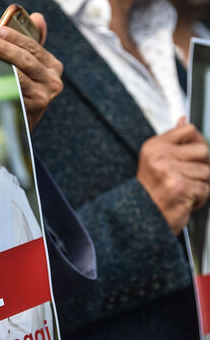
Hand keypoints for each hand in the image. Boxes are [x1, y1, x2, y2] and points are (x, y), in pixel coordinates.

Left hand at [0, 12, 62, 129]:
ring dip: (0, 63)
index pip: (34, 47)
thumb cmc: (25, 92)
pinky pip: (13, 92)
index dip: (15, 37)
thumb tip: (37, 17)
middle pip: (26, 60)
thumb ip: (34, 44)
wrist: (22, 125)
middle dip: (5, 48)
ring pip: (19, 75)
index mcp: (53, 67)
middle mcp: (53, 82)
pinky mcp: (33, 110)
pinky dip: (0, 83)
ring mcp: (43, 97)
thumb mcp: (33, 68)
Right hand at [137, 119, 209, 234]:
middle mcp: (160, 157)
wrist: (137, 219)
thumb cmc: (146, 194)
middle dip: (200, 167)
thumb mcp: (153, 162)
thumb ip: (171, 142)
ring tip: (181, 191)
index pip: (189, 130)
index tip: (191, 155)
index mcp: (153, 147)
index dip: (196, 143)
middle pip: (203, 150)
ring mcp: (170, 172)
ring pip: (207, 172)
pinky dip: (198, 199)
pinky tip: (183, 201)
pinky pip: (205, 189)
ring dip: (199, 185)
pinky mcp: (180, 187)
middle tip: (185, 178)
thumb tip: (183, 120)